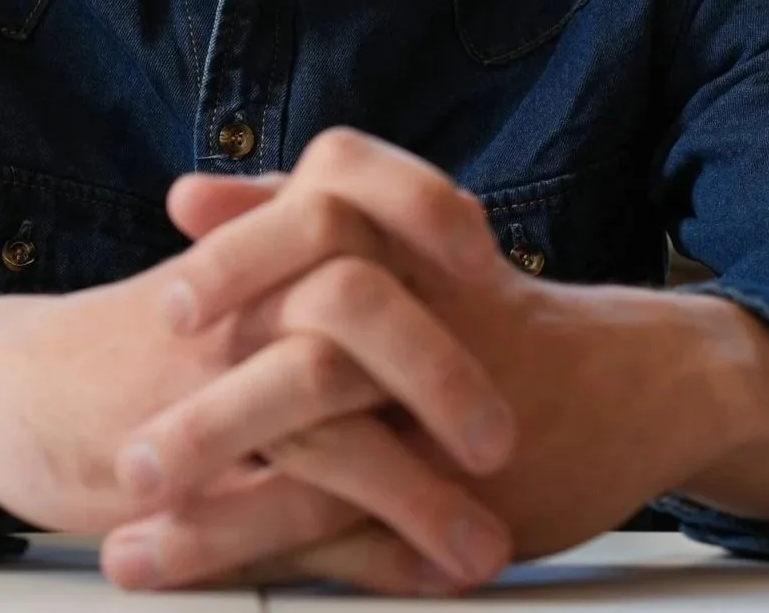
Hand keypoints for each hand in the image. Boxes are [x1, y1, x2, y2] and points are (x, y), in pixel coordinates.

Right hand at [0, 208, 517, 586]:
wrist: (2, 386)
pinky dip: (370, 559)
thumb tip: (452, 223)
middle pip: (351, 306)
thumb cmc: (133, 333)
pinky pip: (287, 527)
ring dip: (417, 497)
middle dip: (439, 373)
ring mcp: (204, 395)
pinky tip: (423, 577)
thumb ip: (315, 246)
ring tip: (484, 546)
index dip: (424, 209)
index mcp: (252, 242)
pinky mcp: (181, 488)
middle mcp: (231, 308)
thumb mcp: (226, 272)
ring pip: (324, 434)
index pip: (348, 183)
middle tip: (499, 438)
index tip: (484, 256)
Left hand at [111, 129, 768, 586]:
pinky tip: (196, 577)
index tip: (167, 308)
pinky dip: (271, 557)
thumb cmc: (490, 310)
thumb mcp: (397, 241)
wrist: (640, 383)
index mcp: (394, 250)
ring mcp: (439, 421)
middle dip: (218, 416)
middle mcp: (420, 327)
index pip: (316, 233)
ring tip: (128, 550)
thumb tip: (184, 194)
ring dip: (219, 518)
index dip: (240, 266)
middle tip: (131, 459)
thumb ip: (289, 212)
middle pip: (318, 356)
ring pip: (328, 465)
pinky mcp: (451, 497)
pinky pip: (352, 534)